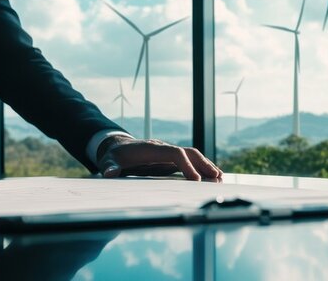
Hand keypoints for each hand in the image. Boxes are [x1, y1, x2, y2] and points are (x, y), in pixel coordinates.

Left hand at [96, 136, 221, 179]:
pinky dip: (199, 167)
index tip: (195, 181)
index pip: (174, 153)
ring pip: (191, 155)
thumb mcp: (108, 161)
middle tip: (217, 178)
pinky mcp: (169, 159)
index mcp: (150, 148)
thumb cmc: (113, 156)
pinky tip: (209, 177)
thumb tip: (109, 173)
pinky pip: (188, 161)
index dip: (186, 165)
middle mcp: (162, 147)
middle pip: (187, 152)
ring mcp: (167, 152)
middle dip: (203, 164)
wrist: (115, 146)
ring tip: (220, 179)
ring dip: (205, 165)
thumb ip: (109, 167)